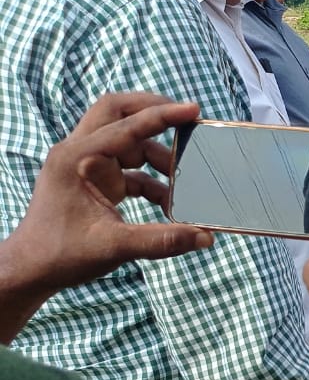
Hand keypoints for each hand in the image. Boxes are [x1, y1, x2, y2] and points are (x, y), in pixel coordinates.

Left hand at [0, 92, 214, 342]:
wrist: (32, 269)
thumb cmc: (60, 254)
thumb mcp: (114, 247)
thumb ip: (161, 240)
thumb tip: (204, 237)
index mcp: (76, 159)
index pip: (125, 125)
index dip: (161, 116)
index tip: (193, 110)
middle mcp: (78, 153)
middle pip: (117, 112)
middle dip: (152, 112)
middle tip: (186, 120)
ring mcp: (86, 166)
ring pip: (127, 141)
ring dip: (157, 156)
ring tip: (183, 180)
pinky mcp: (94, 181)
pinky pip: (129, 169)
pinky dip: (152, 181)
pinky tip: (170, 203)